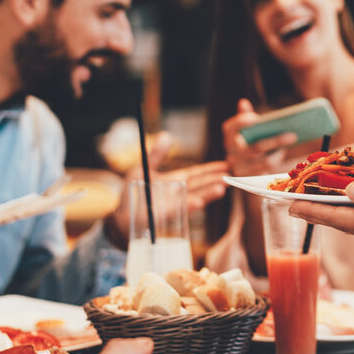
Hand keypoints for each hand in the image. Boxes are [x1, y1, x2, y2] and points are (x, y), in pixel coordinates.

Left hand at [105, 135, 228, 246]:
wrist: (120, 218)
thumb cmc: (132, 194)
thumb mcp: (143, 169)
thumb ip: (156, 155)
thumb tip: (166, 135)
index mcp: (174, 181)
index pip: (197, 175)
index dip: (211, 170)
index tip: (226, 166)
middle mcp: (178, 194)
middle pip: (200, 186)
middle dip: (215, 180)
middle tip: (232, 176)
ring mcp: (173, 205)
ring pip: (194, 198)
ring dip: (208, 194)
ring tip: (223, 188)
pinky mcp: (165, 215)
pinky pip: (179, 210)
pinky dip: (189, 206)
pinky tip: (200, 202)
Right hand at [223, 99, 296, 176]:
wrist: (247, 173)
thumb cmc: (249, 146)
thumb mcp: (246, 133)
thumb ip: (245, 117)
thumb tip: (243, 102)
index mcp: (229, 140)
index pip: (229, 129)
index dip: (240, 122)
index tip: (255, 117)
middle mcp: (232, 156)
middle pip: (255, 148)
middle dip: (276, 141)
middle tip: (293, 135)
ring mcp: (242, 170)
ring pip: (265, 162)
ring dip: (280, 153)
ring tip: (290, 142)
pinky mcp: (252, 181)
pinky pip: (270, 173)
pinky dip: (278, 163)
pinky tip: (284, 154)